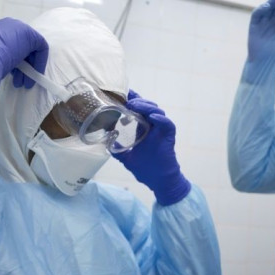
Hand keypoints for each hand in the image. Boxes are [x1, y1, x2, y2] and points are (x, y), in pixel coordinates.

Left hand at [112, 91, 190, 205]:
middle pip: (148, 107)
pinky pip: (167, 125)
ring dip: (147, 107)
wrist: (159, 182)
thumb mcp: (126, 158)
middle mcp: (154, 128)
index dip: (134, 99)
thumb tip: (105, 143)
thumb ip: (117, 149)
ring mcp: (162, 132)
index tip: (124, 93)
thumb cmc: (146, 170)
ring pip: (158, 112)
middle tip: (128, 99)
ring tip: (135, 105)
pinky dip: (161, 119)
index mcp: (145, 129)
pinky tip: (152, 117)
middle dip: (139, 100)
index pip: (140, 110)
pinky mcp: (169, 138)